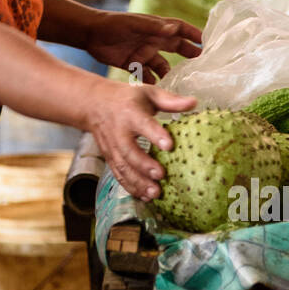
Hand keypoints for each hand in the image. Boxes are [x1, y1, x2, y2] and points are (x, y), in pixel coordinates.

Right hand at [81, 77, 196, 199]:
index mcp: (130, 112)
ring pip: (123, 167)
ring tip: (155, 193)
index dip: (155, 135)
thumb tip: (194, 103)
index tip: (169, 145)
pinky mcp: (109, 158)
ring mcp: (112, 147)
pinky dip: (130, 187)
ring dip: (138, 182)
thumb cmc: (127, 98)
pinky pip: (118, 174)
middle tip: (161, 175)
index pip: (143, 124)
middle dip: (144, 165)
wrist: (94, 105)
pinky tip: (144, 197)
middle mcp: (119, 131)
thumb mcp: (148, 93)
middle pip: (129, 151)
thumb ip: (170, 100)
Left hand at [84, 11, 201, 80]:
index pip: (180, 29)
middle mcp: (152, 41)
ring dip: (169, 74)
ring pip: (162, 66)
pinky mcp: (132, 64)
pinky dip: (152, 83)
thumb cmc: (113, 24)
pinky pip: (147, 76)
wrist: (90, 34)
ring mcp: (143, 53)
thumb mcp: (134, 25)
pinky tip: (157, 92)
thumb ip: (154, 28)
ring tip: (179, 85)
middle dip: (188, 55)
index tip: (207, 41)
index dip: (193, 33)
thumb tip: (175, 29)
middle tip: (200, 65)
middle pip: (175, 48)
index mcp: (156, 28)